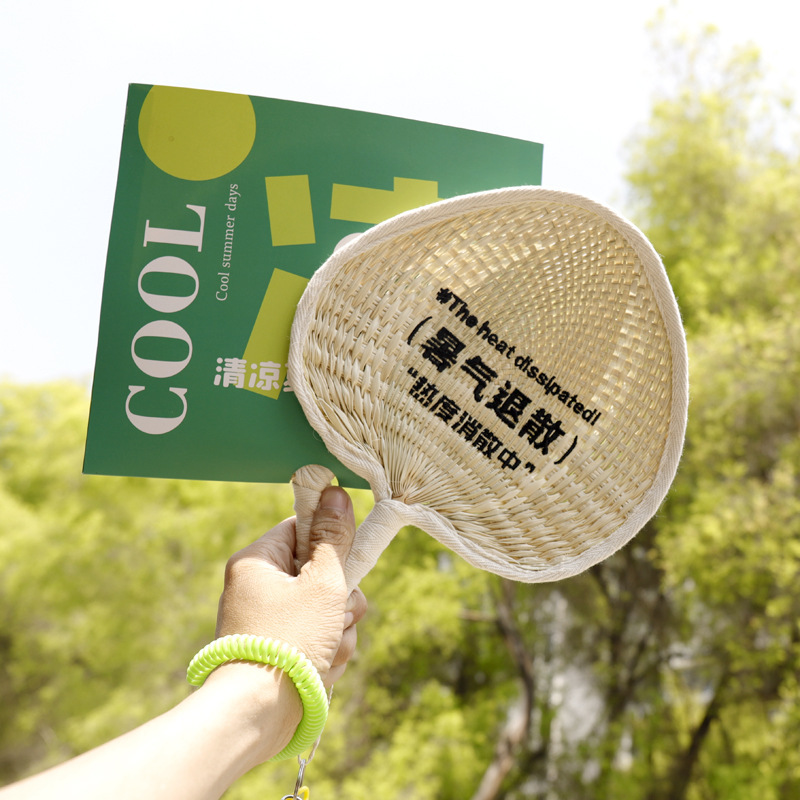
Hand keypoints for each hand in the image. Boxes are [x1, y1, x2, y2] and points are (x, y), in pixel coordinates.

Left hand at [213, 486, 366, 685]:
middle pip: (318, 572)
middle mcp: (256, 587)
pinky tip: (321, 668)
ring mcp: (265, 620)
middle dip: (340, 598)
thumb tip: (335, 492)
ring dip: (338, 628)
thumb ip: (334, 538)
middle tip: (338, 613)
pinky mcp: (276, 648)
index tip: (349, 557)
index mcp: (256, 561)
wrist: (257, 714)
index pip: (301, 528)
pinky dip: (326, 649)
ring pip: (323, 608)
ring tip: (328, 648)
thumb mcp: (322, 583)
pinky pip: (315, 636)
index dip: (330, 541)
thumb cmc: (287, 642)